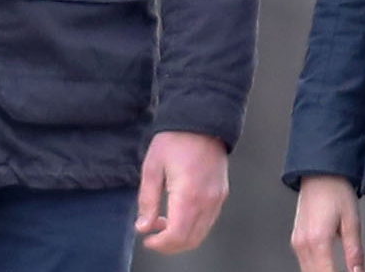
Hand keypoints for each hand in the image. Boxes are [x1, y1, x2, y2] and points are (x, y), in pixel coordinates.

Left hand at [134, 131, 229, 253]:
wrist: (201, 120)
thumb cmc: (174, 140)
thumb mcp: (152, 167)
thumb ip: (147, 200)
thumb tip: (143, 227)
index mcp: (188, 195)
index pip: (176, 236)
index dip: (160, 244)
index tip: (147, 239)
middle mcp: (207, 201)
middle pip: (189, 240)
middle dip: (169, 245)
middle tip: (152, 235)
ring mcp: (217, 198)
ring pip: (200, 234)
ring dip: (180, 237)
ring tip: (162, 222)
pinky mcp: (221, 194)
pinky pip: (208, 221)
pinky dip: (192, 227)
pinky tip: (177, 214)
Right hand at [290, 174, 363, 271]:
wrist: (319, 172)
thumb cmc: (335, 190)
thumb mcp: (352, 221)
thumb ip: (354, 252)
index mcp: (318, 240)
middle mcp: (303, 243)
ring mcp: (297, 242)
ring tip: (337, 271)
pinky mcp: (296, 239)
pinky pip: (304, 264)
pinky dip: (315, 271)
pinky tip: (326, 270)